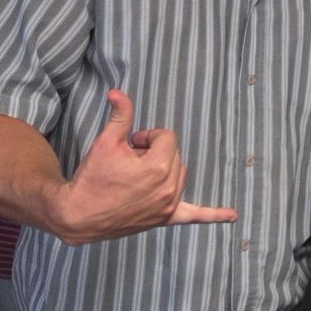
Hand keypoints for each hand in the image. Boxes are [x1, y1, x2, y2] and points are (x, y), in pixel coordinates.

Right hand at [46, 90, 236, 245]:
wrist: (77, 215)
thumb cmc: (91, 178)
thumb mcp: (105, 142)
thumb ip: (121, 115)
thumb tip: (119, 92)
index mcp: (158, 167)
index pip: (167, 137)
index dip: (147, 136)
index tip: (130, 144)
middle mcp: (168, 187)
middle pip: (174, 154)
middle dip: (154, 152)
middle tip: (129, 161)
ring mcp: (168, 206)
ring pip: (180, 174)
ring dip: (165, 169)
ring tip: (138, 175)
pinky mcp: (165, 218)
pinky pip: (195, 216)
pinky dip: (213, 215)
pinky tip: (232, 216)